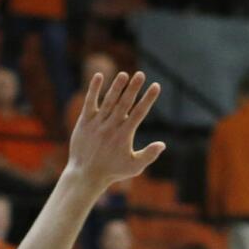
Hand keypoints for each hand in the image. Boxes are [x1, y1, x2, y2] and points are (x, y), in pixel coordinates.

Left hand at [67, 72, 163, 192]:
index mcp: (125, 135)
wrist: (86, 174)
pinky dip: (94, 90)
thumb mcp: (134, 167)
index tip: (156, 86)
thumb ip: (149, 155)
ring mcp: (97, 123)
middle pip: (125, 103)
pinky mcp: (85, 121)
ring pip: (108, 101)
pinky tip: (99, 76)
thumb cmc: (113, 171)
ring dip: (116, 87)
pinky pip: (89, 102)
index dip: (149, 98)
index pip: (139, 113)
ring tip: (124, 74)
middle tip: (141, 74)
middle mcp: (111, 126)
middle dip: (134, 88)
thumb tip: (163, 144)